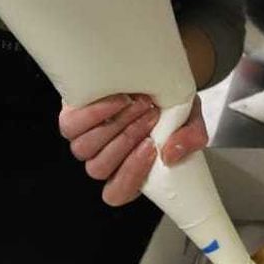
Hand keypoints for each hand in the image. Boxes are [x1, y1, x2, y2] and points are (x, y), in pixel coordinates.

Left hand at [58, 94, 209, 205]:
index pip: (117, 193)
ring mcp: (85, 141)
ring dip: (115, 126)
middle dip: (128, 140)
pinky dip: (94, 114)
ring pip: (85, 149)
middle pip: (100, 168)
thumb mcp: (190, 119)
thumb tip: (171, 154)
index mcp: (128, 171)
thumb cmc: (168, 102)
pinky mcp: (72, 119)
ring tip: (140, 104)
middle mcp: (103, 159)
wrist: (150, 70)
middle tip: (153, 116)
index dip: (130, 176)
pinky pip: (72, 127)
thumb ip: (191, 138)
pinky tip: (118, 99)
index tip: (152, 147)